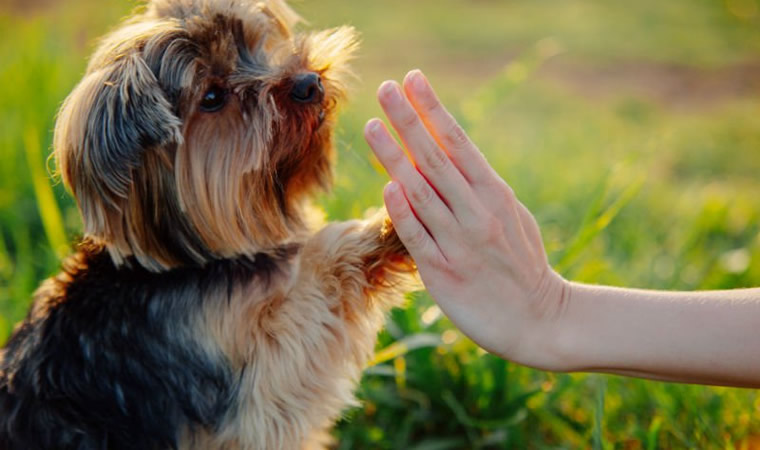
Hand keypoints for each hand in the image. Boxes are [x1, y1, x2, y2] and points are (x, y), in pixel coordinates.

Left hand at [364, 70, 569, 369]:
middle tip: (385, 89)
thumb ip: (480, 189)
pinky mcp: (445, 273)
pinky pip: (419, 237)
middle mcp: (478, 213)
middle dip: (409, 121)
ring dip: (395, 157)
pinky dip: (403, 210)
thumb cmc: (522, 264)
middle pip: (436, 159)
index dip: (433, 110)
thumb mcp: (511, 217)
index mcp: (496, 194)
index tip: (413, 79)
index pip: (458, 143)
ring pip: (422, 192)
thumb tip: (447, 157)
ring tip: (372, 126)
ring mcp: (461, 243)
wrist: (539, 320)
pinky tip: (387, 186)